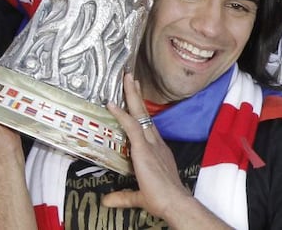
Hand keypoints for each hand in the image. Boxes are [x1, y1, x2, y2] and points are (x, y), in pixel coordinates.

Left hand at [102, 73, 189, 221]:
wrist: (175, 202)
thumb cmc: (164, 200)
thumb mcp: (139, 195)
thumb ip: (123, 195)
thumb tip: (107, 201)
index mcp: (157, 150)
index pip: (147, 125)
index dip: (140, 111)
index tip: (136, 97)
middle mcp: (155, 143)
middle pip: (145, 113)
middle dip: (137, 95)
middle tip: (132, 78)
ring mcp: (150, 144)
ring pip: (139, 114)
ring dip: (132, 95)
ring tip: (127, 79)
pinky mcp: (144, 148)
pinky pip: (131, 126)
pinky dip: (121, 114)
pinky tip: (112, 104)